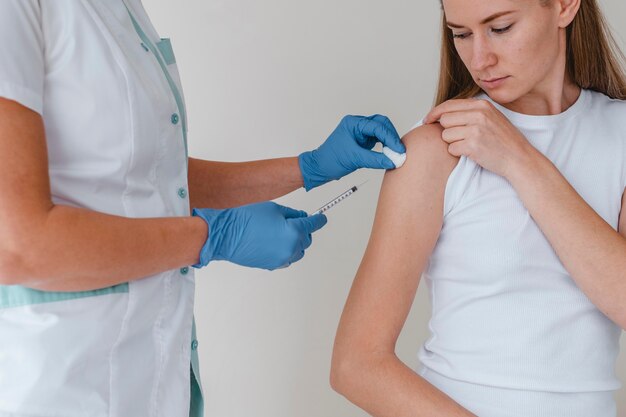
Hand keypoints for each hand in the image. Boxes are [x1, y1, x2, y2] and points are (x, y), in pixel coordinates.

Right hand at [192, 202, 326, 269]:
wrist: (226, 235)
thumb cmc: (246, 219)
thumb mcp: (274, 209)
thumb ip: (292, 214)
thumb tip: (302, 217)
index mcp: (294, 232)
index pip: (313, 224)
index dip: (318, 220)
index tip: (321, 218)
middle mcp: (291, 248)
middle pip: (307, 239)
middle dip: (304, 230)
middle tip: (296, 221)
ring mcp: (282, 259)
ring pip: (298, 251)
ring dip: (297, 242)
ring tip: (284, 232)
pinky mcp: (273, 265)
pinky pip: (287, 258)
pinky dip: (287, 250)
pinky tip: (277, 242)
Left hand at [298, 114, 405, 190]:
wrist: (320, 167)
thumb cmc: (330, 160)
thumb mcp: (355, 159)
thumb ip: (376, 160)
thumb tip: (393, 160)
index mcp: (353, 123)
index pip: (377, 126)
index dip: (390, 138)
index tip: (398, 149)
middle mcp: (357, 125)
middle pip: (381, 124)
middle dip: (391, 136)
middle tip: (399, 149)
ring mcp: (360, 132)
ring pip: (380, 130)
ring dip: (389, 140)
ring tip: (394, 152)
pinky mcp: (362, 140)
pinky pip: (377, 138)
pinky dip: (385, 144)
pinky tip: (388, 152)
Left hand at [424, 99, 533, 177]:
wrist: (518, 158)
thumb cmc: (503, 140)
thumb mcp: (490, 117)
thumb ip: (470, 112)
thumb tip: (442, 113)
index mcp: (481, 105)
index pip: (449, 105)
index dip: (434, 113)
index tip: (427, 120)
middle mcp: (478, 115)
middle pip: (444, 120)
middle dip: (447, 130)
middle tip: (460, 138)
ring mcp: (476, 130)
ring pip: (446, 135)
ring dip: (453, 142)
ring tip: (469, 145)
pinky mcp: (473, 146)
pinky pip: (451, 148)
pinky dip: (457, 153)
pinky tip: (471, 153)